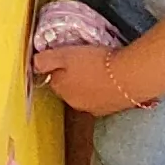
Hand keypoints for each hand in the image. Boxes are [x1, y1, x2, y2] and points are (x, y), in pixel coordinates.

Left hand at [30, 42, 150, 114]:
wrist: (130, 77)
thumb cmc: (95, 63)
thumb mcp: (64, 55)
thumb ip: (45, 60)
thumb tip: (34, 64)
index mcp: (62, 91)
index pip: (54, 79)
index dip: (60, 66)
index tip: (70, 56)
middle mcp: (75, 104)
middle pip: (70, 87)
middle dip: (75, 76)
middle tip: (86, 59)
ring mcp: (95, 109)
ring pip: (87, 92)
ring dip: (91, 82)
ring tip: (101, 66)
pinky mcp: (113, 109)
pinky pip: (104, 96)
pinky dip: (105, 88)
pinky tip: (113, 77)